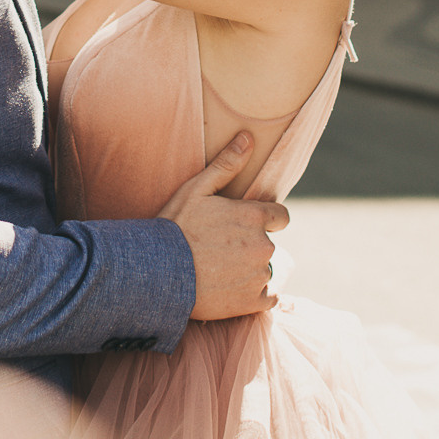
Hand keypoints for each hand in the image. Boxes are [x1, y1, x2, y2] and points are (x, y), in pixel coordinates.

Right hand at [157, 129, 289, 320]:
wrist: (157, 272)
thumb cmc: (175, 227)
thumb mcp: (196, 189)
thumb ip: (226, 164)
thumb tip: (248, 136)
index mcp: (255, 217)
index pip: (281, 217)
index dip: (265, 220)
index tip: (244, 226)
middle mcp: (263, 246)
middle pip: (269, 245)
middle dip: (251, 246)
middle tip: (221, 250)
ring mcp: (259, 275)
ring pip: (265, 271)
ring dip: (250, 271)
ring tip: (219, 271)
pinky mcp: (252, 302)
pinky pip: (267, 297)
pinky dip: (254, 295)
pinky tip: (230, 290)